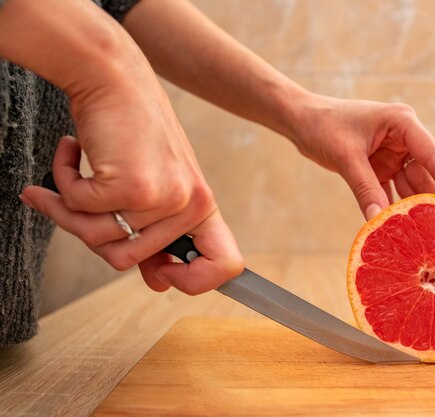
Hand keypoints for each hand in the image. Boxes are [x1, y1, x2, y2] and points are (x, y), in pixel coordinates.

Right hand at [18, 21, 242, 294]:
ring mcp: (164, 197)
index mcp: (202, 206)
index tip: (161, 275)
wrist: (116, 79)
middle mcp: (190, 204)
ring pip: (98, 239)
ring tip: (72, 174)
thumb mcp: (157, 187)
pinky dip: (62, 185)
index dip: (196, 282)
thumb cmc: (134, 133)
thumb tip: (159, 284)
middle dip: (93, 231)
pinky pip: (79, 210)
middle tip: (82, 199)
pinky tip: (71, 155)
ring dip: (70, 208)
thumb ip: (156, 238)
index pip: (224, 265)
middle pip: (127, 259)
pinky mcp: (132, 186)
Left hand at [289, 94, 434, 219]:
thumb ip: (365, 188)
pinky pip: (392, 191)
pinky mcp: (380, 167)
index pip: (434, 156)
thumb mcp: (346, 157)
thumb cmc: (323, 125)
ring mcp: (392, 154)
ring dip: (415, 210)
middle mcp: (403, 138)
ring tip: (427, 238)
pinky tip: (401, 230)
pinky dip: (394, 209)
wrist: (300, 119)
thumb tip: (380, 222)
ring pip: (410, 186)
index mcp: (402, 123)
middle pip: (426, 175)